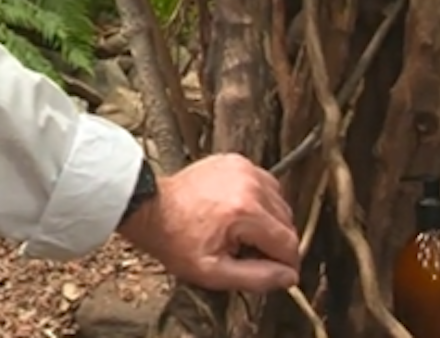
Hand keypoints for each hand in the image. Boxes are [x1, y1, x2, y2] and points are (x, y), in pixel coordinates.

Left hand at [116, 153, 300, 292]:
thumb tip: (288, 277)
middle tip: (249, 253)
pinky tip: (240, 214)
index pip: (288, 243)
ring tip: (242, 233)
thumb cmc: (176, 239)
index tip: (277, 273)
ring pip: (280, 203)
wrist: (150, 209)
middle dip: (274, 243)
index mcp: (246, 212)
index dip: (286, 264)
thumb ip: (257, 278)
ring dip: (269, 222)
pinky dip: (260, 201)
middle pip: (287, 222)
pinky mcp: (237, 161)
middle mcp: (249, 184)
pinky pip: (266, 185)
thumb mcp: (214, 272)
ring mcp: (243, 168)